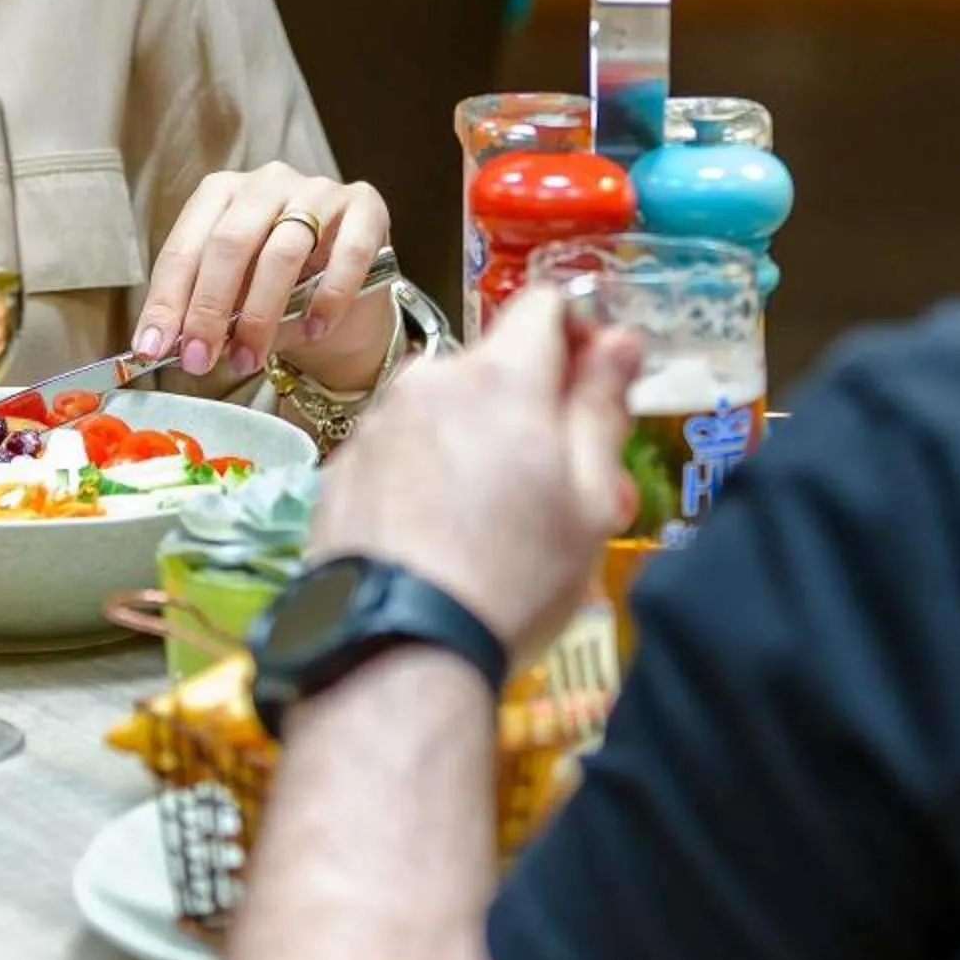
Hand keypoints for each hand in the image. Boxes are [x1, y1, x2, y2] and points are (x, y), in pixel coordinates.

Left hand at [136, 163, 392, 385]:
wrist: (346, 292)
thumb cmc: (278, 290)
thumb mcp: (233, 298)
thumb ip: (204, 311)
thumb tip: (166, 345)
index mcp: (221, 193)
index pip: (185, 246)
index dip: (167, 300)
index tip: (152, 348)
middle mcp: (267, 182)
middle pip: (230, 243)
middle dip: (208, 308)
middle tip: (199, 360)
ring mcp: (319, 190)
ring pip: (283, 251)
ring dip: (260, 314)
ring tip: (249, 359)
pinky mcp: (366, 207)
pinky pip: (347, 254)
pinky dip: (328, 298)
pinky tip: (314, 330)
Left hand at [305, 285, 642, 659]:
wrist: (396, 654)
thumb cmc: (514, 578)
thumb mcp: (588, 499)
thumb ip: (601, 407)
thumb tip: (621, 339)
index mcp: (500, 377)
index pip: (545, 305)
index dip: (580, 334)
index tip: (596, 387)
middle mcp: (428, 381)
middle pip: (494, 366)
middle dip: (531, 407)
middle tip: (558, 487)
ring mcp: (375, 426)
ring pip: (442, 410)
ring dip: (474, 442)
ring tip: (493, 526)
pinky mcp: (338, 473)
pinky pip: (398, 452)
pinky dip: (423, 476)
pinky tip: (436, 540)